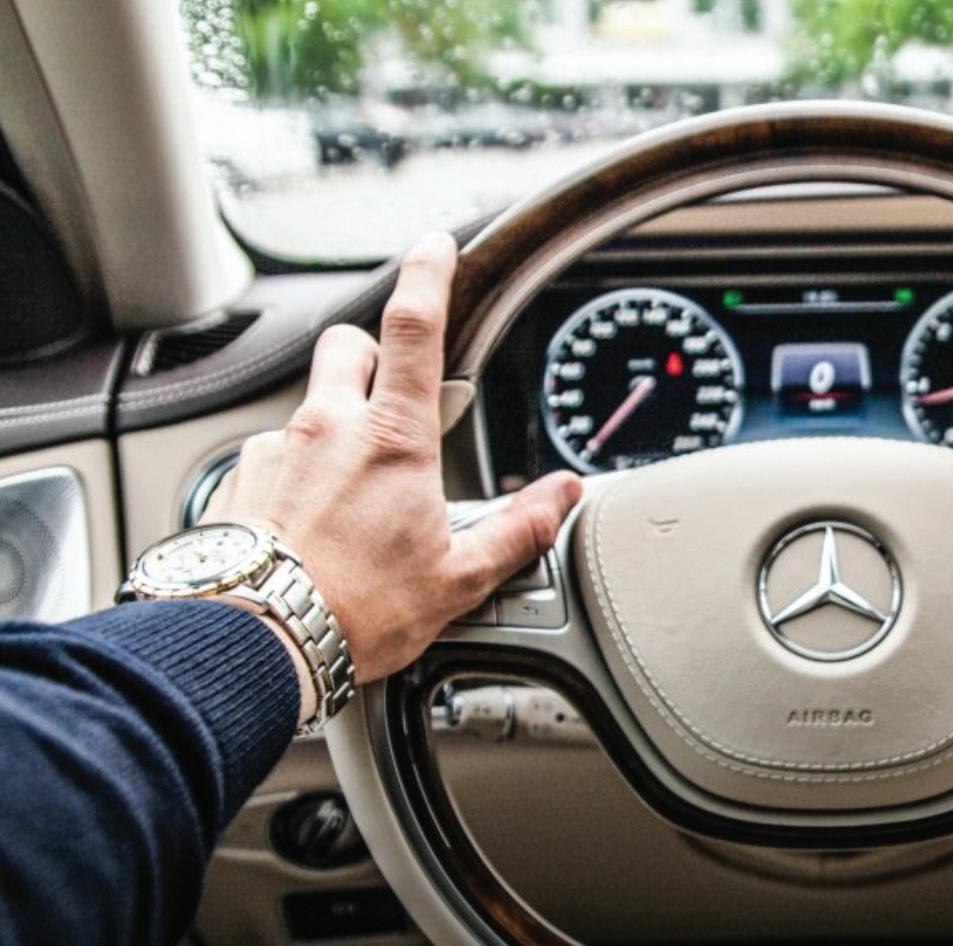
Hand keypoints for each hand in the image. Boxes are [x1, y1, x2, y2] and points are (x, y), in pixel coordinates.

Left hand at [207, 232, 581, 714]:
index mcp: (392, 441)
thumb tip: (563, 496)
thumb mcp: (456, 579)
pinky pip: (271, 457)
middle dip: (373, 353)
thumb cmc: (353, 614)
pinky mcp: (237, 483)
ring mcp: (275, 452)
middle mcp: (327, 430)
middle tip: (395, 393)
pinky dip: (294, 475)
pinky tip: (306, 526)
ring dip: (333, 425)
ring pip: (308, 405)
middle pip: (349, 345)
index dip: (428, 275)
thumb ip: (516, 530)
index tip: (436, 246)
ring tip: (350, 492)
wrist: (250, 644)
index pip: (414, 328)